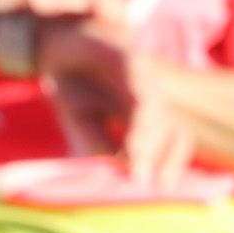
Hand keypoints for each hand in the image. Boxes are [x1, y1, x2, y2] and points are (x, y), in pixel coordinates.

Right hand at [37, 17, 197, 188]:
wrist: (59, 47)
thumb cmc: (77, 88)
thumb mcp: (82, 121)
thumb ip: (98, 141)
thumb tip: (117, 160)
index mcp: (146, 114)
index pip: (174, 137)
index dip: (173, 160)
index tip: (163, 186)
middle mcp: (151, 93)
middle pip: (168, 123)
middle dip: (155, 151)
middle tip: (141, 178)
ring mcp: (141, 71)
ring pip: (153, 103)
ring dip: (146, 130)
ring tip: (134, 156)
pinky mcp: (124, 53)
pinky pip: (136, 71)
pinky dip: (140, 87)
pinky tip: (137, 101)